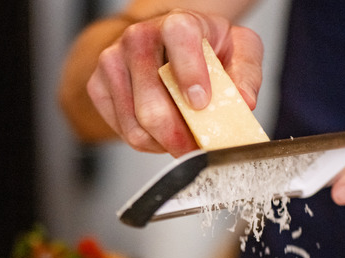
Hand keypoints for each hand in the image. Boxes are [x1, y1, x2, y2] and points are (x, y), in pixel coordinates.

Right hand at [86, 10, 263, 156]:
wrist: (167, 43)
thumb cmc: (204, 47)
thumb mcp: (238, 50)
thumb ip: (246, 74)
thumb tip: (243, 102)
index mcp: (177, 23)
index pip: (179, 39)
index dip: (189, 73)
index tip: (200, 103)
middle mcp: (138, 38)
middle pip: (151, 103)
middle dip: (178, 136)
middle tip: (197, 147)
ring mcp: (112, 62)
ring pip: (135, 125)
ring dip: (163, 144)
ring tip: (182, 140)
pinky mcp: (98, 86)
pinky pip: (123, 131)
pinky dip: (147, 142)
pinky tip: (161, 132)